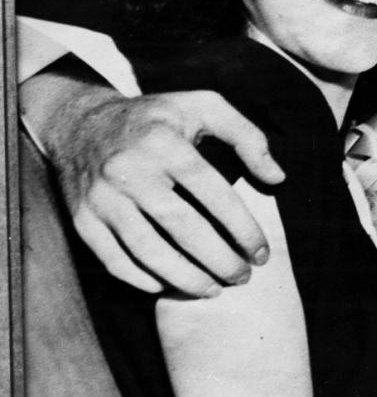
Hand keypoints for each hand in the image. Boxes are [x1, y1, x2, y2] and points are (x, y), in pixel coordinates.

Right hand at [23, 69, 283, 295]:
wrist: (80, 123)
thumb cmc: (156, 118)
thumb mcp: (204, 106)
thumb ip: (248, 137)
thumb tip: (277, 178)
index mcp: (166, 143)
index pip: (213, 193)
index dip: (242, 228)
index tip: (262, 252)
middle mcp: (131, 170)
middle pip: (183, 228)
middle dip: (219, 260)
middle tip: (243, 277)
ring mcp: (102, 197)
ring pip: (148, 250)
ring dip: (185, 277)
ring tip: (213, 290)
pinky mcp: (82, 218)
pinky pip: (114, 259)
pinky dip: (143, 279)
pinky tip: (169, 285)